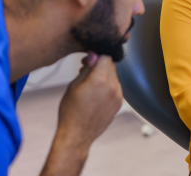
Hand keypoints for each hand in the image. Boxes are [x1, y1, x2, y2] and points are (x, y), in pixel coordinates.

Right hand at [41, 52, 122, 175]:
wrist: (77, 134)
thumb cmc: (71, 112)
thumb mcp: (74, 85)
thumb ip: (87, 68)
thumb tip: (94, 55)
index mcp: (100, 80)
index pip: (106, 56)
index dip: (97, 55)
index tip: (89, 59)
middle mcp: (112, 86)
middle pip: (111, 65)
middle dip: (100, 65)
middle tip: (87, 70)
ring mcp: (118, 95)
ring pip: (114, 76)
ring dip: (104, 75)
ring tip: (91, 85)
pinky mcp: (119, 103)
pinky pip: (116, 87)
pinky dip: (108, 86)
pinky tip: (96, 94)